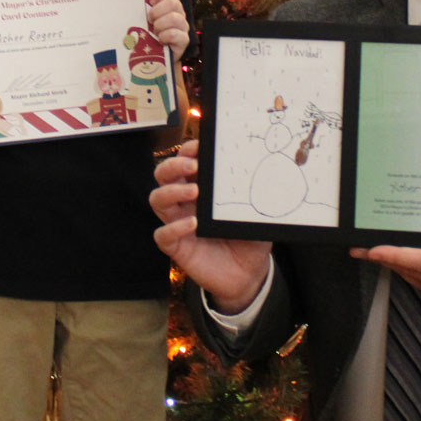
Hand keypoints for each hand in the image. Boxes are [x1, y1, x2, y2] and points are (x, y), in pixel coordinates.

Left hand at [146, 0, 189, 59]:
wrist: (149, 57)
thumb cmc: (144, 33)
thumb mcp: (141, 17)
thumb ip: (142, 3)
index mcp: (169, 4)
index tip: (150, 1)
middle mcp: (178, 13)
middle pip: (173, 3)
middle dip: (157, 11)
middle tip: (149, 20)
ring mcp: (182, 27)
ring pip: (176, 18)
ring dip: (160, 24)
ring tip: (154, 31)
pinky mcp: (183, 41)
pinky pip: (177, 34)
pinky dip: (165, 36)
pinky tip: (159, 40)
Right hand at [149, 140, 270, 313]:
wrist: (248, 274)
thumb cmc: (248, 239)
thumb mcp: (254, 214)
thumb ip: (253, 196)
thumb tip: (263, 173)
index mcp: (202, 187)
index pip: (185, 161)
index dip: (188, 151)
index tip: (200, 146)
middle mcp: (185, 202)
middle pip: (163, 175)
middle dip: (173, 165)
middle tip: (192, 166)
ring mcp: (178, 223)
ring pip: (157, 199)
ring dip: (171, 191)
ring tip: (194, 192)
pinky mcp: (177, 246)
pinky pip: (162, 235)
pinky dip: (173, 228)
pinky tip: (192, 224)